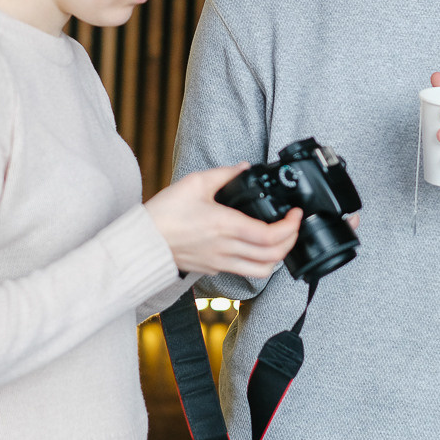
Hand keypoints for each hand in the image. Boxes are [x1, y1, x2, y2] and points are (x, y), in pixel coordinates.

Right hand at [146, 163, 301, 276]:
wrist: (143, 242)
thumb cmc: (165, 213)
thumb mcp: (195, 183)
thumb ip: (224, 174)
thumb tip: (244, 167)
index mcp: (225, 226)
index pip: (270, 236)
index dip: (291, 227)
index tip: (296, 214)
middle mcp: (227, 248)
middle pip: (273, 256)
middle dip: (292, 241)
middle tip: (294, 225)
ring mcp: (221, 262)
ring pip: (262, 270)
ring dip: (279, 257)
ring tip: (281, 240)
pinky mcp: (214, 268)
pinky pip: (245, 271)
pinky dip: (261, 262)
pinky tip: (258, 248)